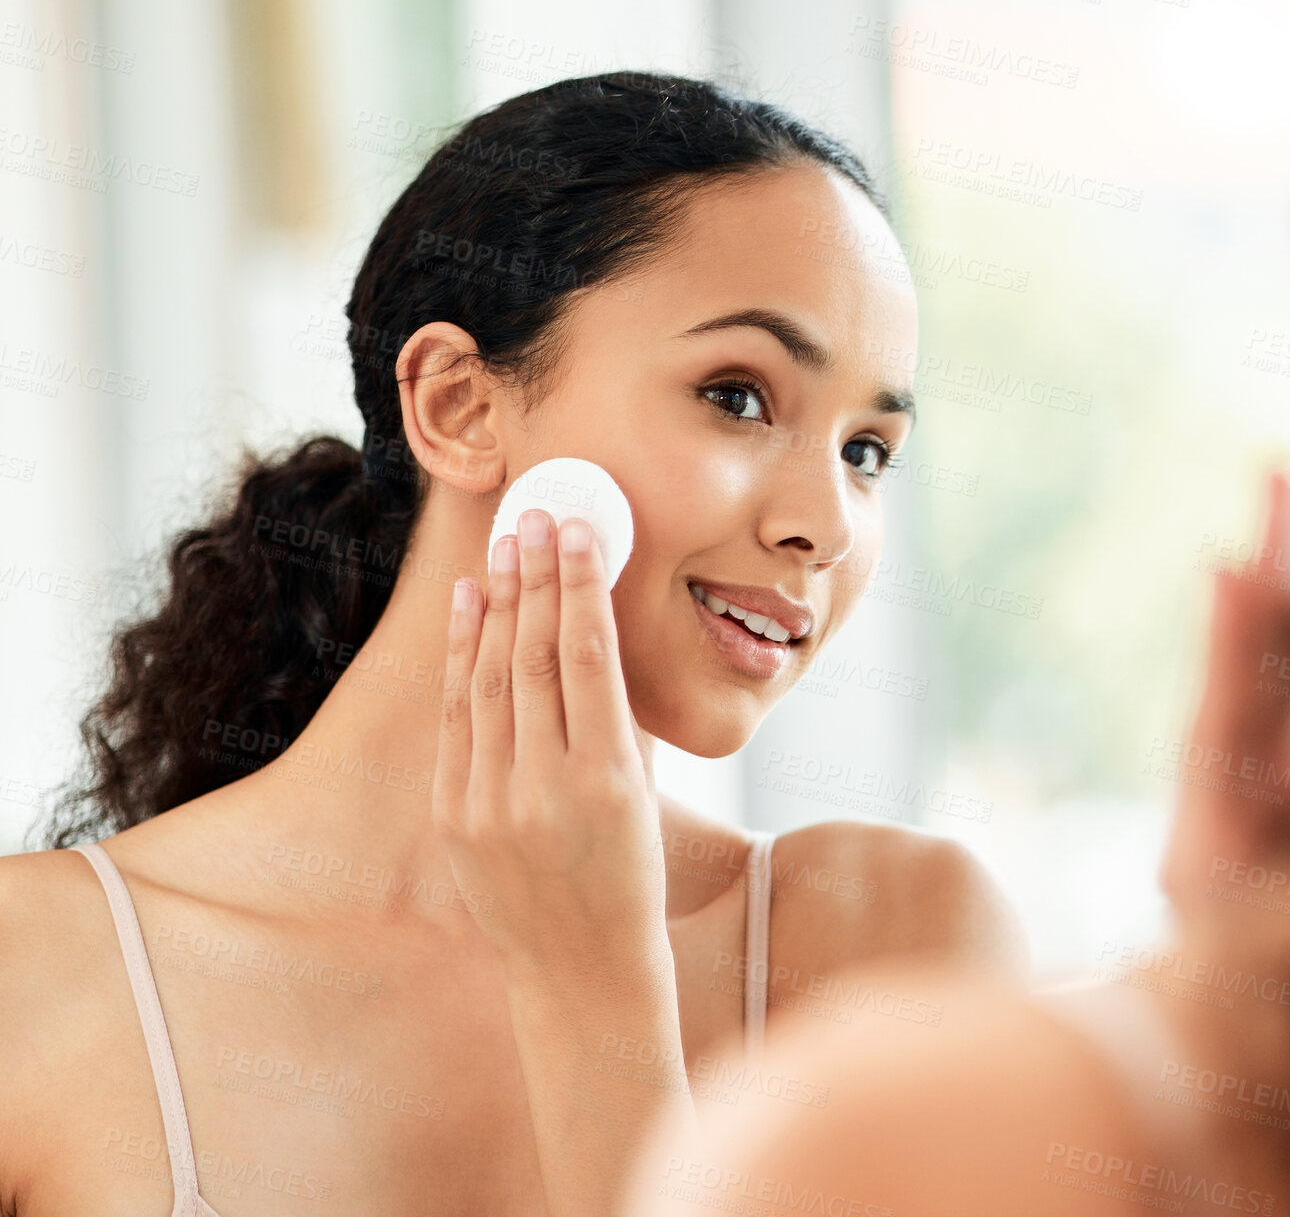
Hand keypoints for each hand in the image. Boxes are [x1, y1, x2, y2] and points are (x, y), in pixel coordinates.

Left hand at [434, 507, 666, 974]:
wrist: (581, 967)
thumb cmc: (630, 876)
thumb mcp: (641, 795)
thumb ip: (613, 719)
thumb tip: (587, 627)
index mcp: (607, 779)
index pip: (586, 657)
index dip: (580, 586)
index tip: (578, 532)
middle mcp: (543, 785)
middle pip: (532, 655)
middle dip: (536, 577)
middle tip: (538, 516)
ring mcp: (489, 801)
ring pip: (489, 678)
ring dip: (498, 603)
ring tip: (506, 544)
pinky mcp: (453, 815)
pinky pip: (457, 718)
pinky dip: (461, 655)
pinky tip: (470, 606)